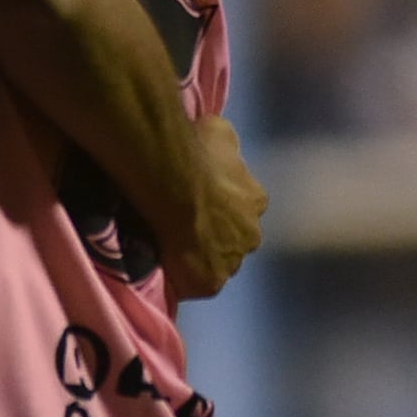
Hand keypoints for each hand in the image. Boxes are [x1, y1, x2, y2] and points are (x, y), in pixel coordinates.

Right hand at [171, 114, 264, 299]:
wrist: (176, 183)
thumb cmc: (196, 153)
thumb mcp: (219, 132)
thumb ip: (226, 146)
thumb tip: (222, 144)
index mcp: (255, 200)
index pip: (242, 208)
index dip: (220, 206)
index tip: (199, 202)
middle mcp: (251, 235)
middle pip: (232, 240)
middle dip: (214, 236)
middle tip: (183, 226)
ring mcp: (230, 263)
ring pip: (215, 264)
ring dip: (198, 257)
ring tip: (167, 248)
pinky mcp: (208, 284)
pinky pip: (193, 284)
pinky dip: (180, 278)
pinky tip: (161, 266)